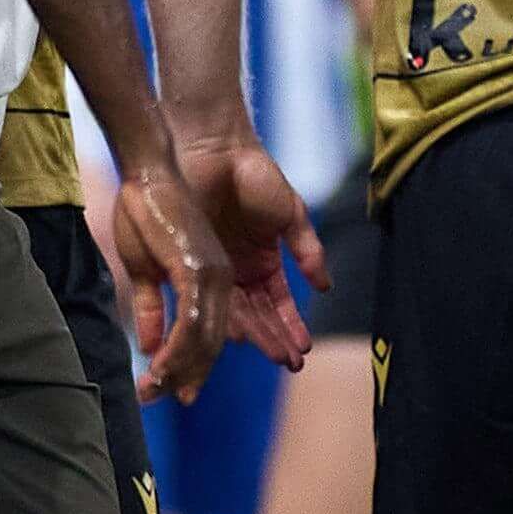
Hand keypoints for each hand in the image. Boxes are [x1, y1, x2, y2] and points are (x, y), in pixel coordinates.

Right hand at [109, 155, 244, 402]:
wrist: (147, 172)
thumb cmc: (144, 213)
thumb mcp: (146, 269)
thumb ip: (153, 307)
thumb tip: (148, 346)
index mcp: (213, 279)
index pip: (212, 333)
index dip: (196, 364)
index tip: (179, 391)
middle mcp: (220, 279)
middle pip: (214, 341)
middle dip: (194, 374)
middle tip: (176, 400)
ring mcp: (212, 274)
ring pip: (207, 336)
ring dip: (185, 368)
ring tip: (168, 392)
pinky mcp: (198, 268)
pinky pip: (193, 319)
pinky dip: (179, 347)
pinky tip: (164, 367)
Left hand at [173, 127, 321, 374]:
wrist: (214, 149)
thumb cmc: (255, 174)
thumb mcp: (291, 212)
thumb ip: (307, 249)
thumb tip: (325, 288)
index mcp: (264, 262)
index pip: (279, 304)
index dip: (291, 326)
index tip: (302, 350)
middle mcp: (238, 272)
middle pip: (258, 315)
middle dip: (274, 340)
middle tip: (288, 364)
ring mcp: (213, 269)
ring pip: (232, 312)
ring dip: (249, 336)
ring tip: (262, 357)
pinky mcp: (188, 263)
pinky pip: (199, 297)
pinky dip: (211, 318)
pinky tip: (226, 337)